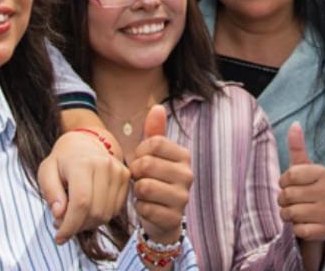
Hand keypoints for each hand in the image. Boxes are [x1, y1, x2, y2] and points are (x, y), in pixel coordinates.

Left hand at [41, 126, 130, 243]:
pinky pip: (115, 209)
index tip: (59, 237)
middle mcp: (104, 166)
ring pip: (107, 214)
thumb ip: (50, 192)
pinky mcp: (126, 177)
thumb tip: (59, 214)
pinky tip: (89, 209)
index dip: (70, 226)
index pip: (81, 203)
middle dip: (78, 226)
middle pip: (96, 212)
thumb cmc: (62, 160)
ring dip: (89, 223)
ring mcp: (118, 171)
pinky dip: (101, 216)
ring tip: (75, 215)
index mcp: (82, 163)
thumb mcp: (46, 171)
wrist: (85, 142)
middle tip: (64, 224)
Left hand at [129, 105, 191, 244]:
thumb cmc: (156, 179)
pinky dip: (139, 208)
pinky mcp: (174, 218)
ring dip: (137, 192)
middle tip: (140, 179)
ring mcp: (183, 198)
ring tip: (144, 193)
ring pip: (144, 187)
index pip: (154, 143)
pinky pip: (144, 208)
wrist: (163, 216)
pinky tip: (147, 207)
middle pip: (147, 164)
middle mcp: (188, 175)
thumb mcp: (155, 155)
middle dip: (136, 173)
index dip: (139, 152)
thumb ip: (155, 131)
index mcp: (184, 156)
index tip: (141, 160)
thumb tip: (157, 107)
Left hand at [277, 123, 324, 241]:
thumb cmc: (314, 189)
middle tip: (293, 201)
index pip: (289, 175)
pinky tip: (306, 224)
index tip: (290, 184)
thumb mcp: (307, 168)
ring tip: (298, 212)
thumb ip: (298, 148)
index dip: (284, 182)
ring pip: (291, 213)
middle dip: (284, 200)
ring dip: (288, 215)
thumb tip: (294, 124)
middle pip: (287, 195)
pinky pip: (298, 230)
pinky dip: (297, 229)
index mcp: (324, 173)